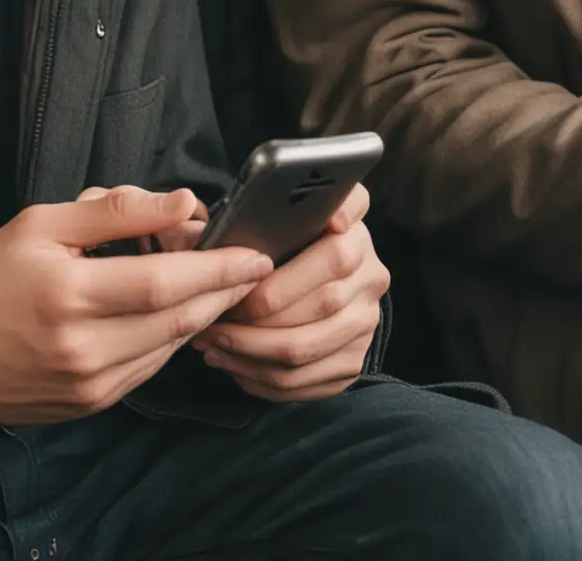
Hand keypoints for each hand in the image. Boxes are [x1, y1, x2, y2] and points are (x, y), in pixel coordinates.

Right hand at [0, 186, 271, 455]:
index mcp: (69, 294)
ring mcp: (92, 382)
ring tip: (224, 279)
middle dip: (226, 288)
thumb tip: (183, 203)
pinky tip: (183, 309)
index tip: (256, 252)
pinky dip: (176, 335)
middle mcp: (84, 347)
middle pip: (179, 317)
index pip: (162, 283)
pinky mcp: (96, 403)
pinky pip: (154, 365)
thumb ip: (116, 211)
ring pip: (173, 344)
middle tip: (256, 262)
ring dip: (206, 311)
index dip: (217, 268)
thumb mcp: (42, 225)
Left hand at [189, 183, 389, 402]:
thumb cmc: (295, 235)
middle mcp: (371, 280)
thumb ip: (301, 199)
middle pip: (313, 308)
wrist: (326, 270)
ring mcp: (365, 325)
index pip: (334, 257)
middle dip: (253, 317)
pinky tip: (230, 361)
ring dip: (247, 351)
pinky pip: (300, 383)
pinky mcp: (352, 361)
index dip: (287, 276)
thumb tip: (316, 213)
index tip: (245, 278)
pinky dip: (256, 377)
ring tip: (211, 341)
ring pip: (301, 351)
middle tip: (210, 315)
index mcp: (357, 237)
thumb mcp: (301, 207)